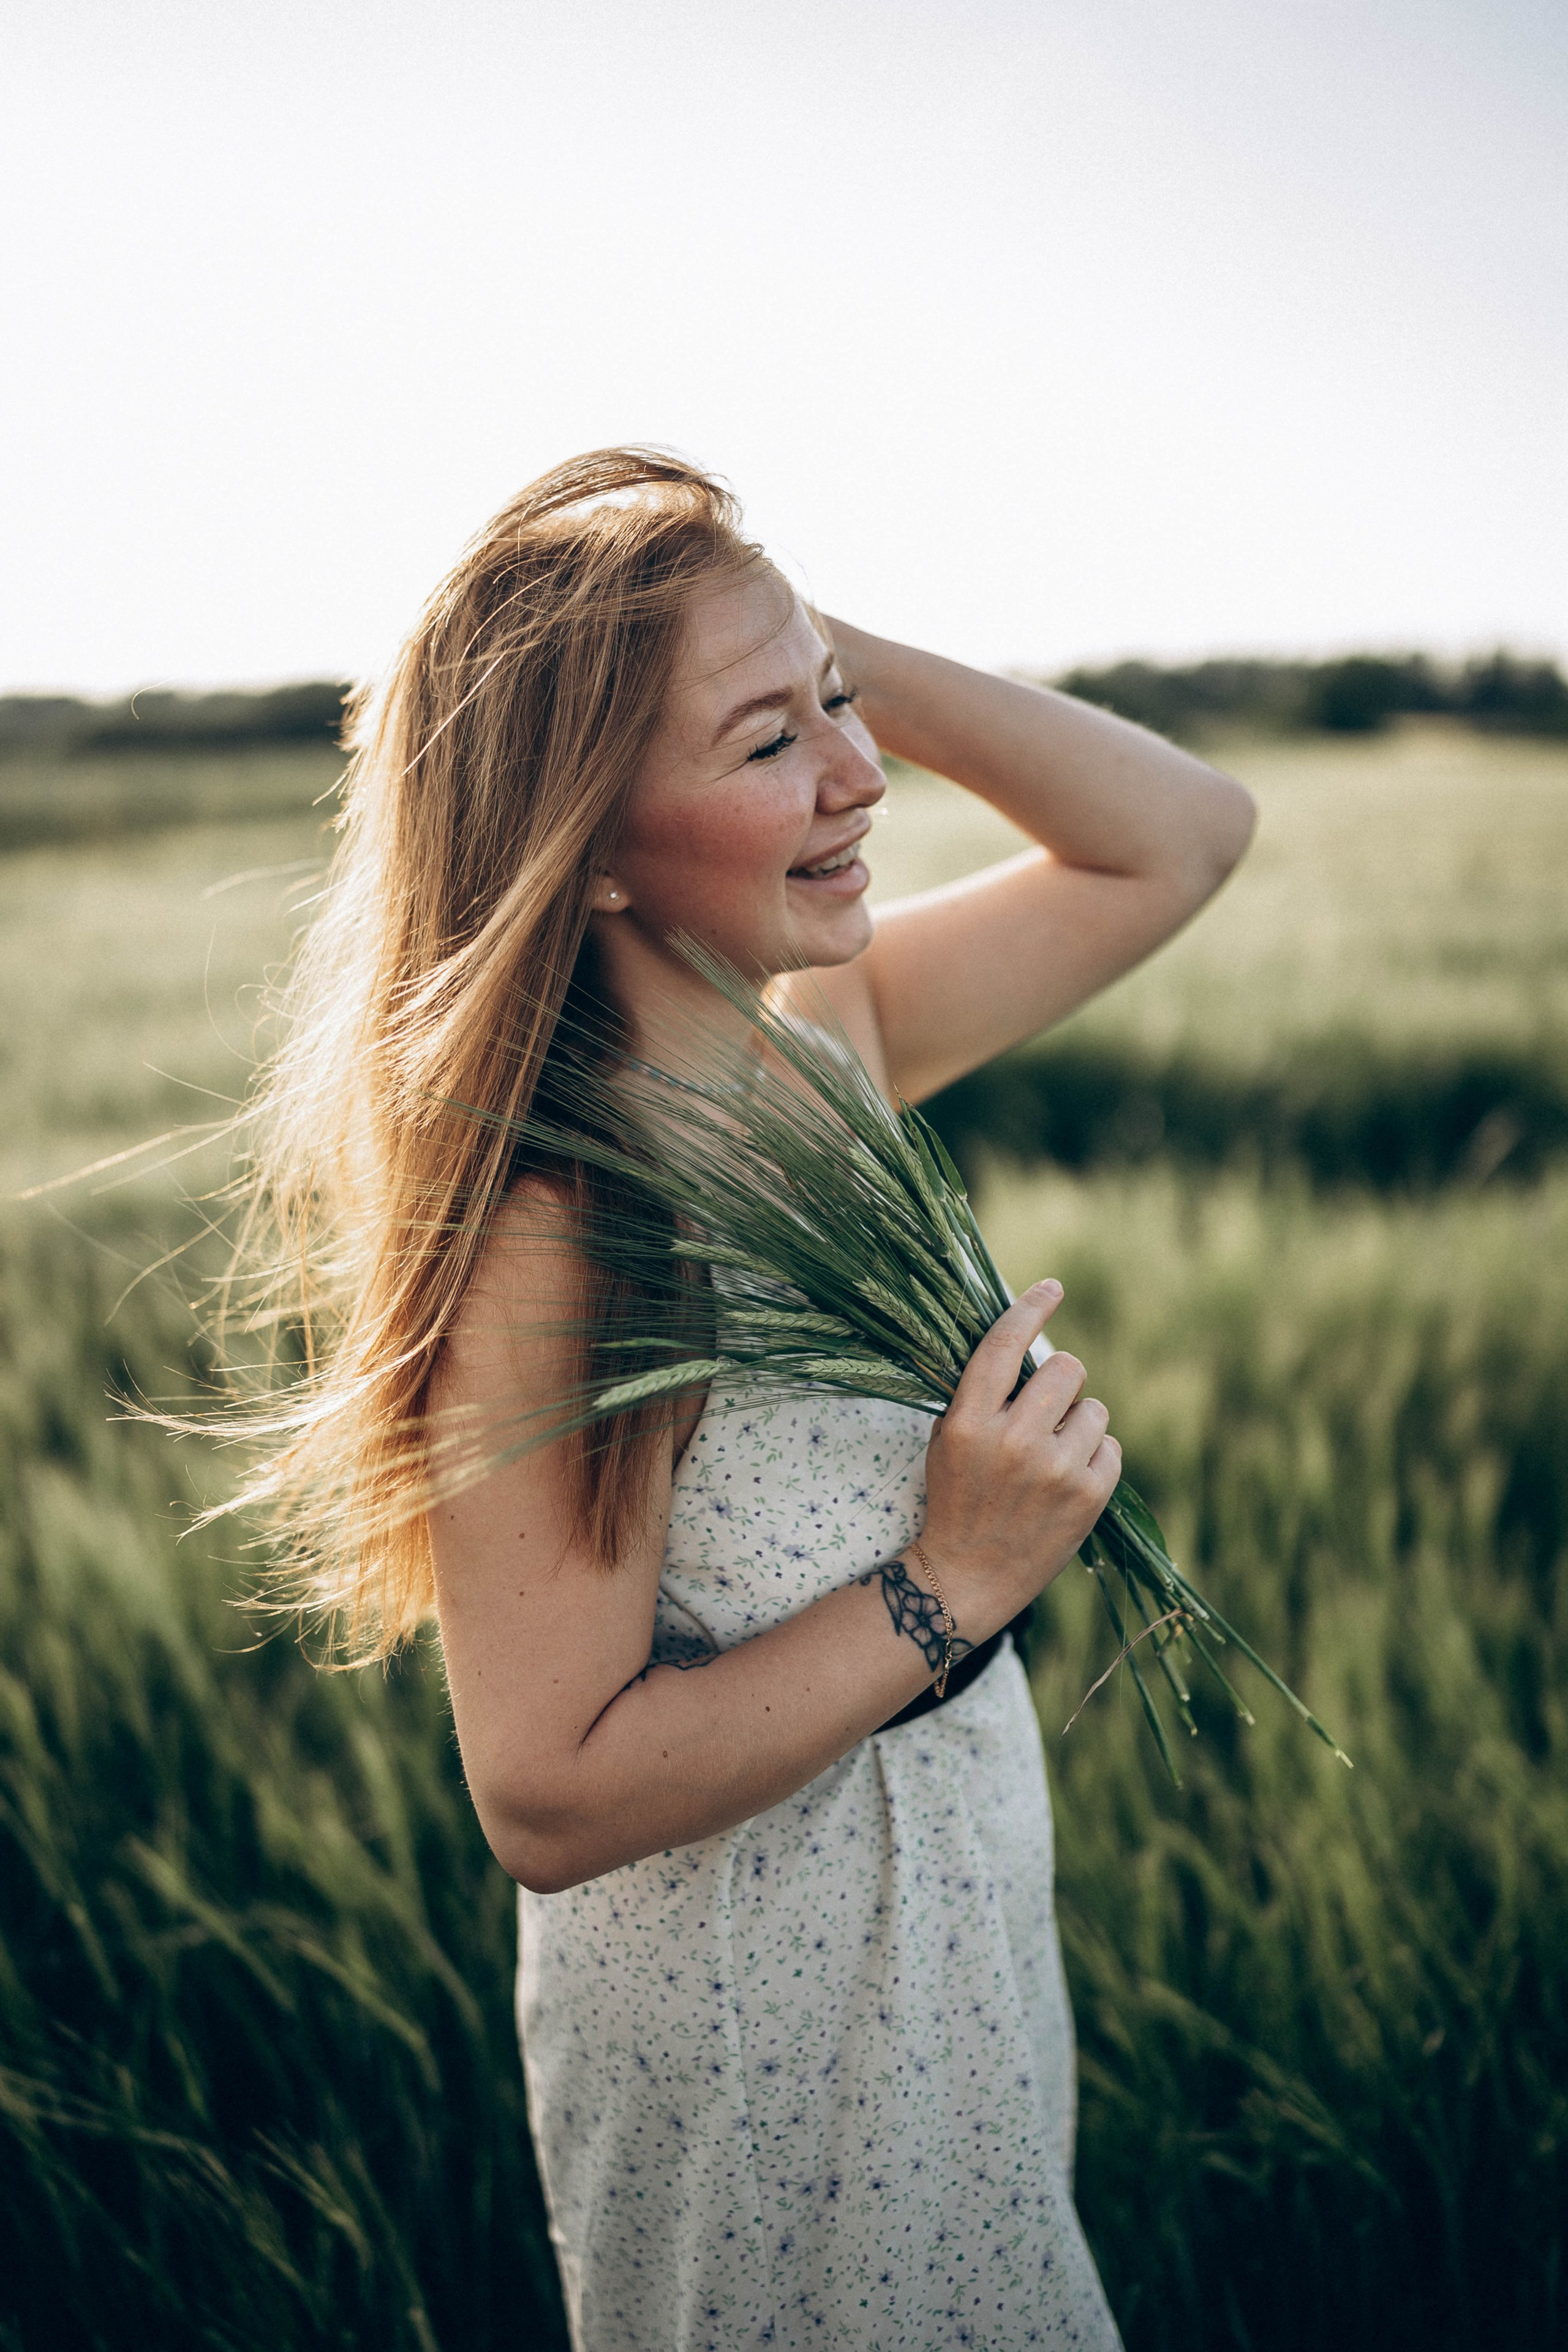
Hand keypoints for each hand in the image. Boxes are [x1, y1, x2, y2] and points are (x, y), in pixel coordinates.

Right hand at [920, 1281, 1120, 1638]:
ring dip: (1078, 1422)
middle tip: (1047, 1407)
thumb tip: (1025, 1341)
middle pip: (1066, 1368)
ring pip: (1094, 1408)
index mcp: (969, 1422)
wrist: (968, 1576)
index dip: (1031, 1307)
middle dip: (1061, 1380)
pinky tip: (1068, 1480)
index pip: (1004, 1345)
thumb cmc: (956, 1499)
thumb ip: (981, 1394)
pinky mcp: (1088, 1497)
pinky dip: (1094, 1457)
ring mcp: (1055, 1471)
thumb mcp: (948, 1440)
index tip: (1052, 1287)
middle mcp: (1013, 1442)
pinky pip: (1111, 1447)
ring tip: (1052, 1456)